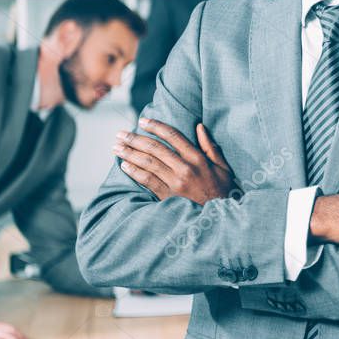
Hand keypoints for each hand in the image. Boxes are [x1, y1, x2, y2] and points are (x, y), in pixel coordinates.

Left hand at [115, 118, 234, 204]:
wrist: (219, 217)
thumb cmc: (221, 190)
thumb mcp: (222, 167)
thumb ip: (209, 146)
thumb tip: (199, 127)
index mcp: (197, 158)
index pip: (173, 136)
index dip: (156, 126)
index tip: (142, 121)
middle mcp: (184, 169)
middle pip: (155, 149)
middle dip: (135, 139)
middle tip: (121, 134)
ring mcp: (175, 183)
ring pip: (148, 164)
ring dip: (130, 154)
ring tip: (116, 147)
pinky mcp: (168, 197)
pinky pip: (148, 182)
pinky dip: (134, 172)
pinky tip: (124, 165)